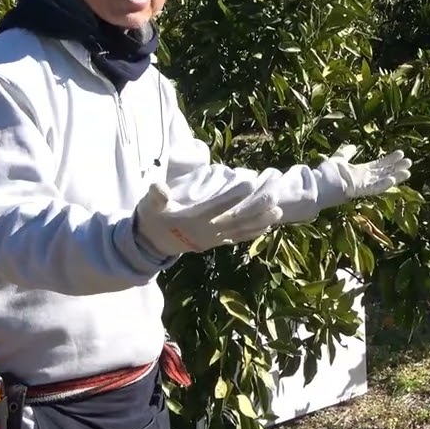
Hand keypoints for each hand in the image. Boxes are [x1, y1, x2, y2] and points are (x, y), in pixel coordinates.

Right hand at [134, 181, 281, 256]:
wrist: (153, 243)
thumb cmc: (154, 218)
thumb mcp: (150, 205)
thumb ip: (156, 196)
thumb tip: (157, 188)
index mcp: (193, 219)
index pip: (216, 206)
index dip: (233, 196)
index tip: (249, 184)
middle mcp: (207, 230)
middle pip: (236, 218)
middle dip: (256, 207)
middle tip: (275, 194)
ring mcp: (213, 238)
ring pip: (241, 229)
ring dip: (261, 220)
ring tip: (279, 211)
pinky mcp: (216, 242)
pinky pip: (238, 238)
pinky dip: (253, 233)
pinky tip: (267, 227)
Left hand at [323, 145, 411, 199]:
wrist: (319, 184)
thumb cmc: (327, 173)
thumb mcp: (338, 159)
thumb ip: (346, 153)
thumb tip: (352, 145)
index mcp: (360, 172)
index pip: (379, 165)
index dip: (390, 160)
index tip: (401, 153)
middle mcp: (364, 179)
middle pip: (384, 172)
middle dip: (396, 167)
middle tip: (409, 162)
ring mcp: (363, 186)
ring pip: (383, 180)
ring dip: (395, 176)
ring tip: (408, 172)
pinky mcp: (360, 191)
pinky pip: (374, 188)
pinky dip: (383, 184)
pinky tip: (393, 179)